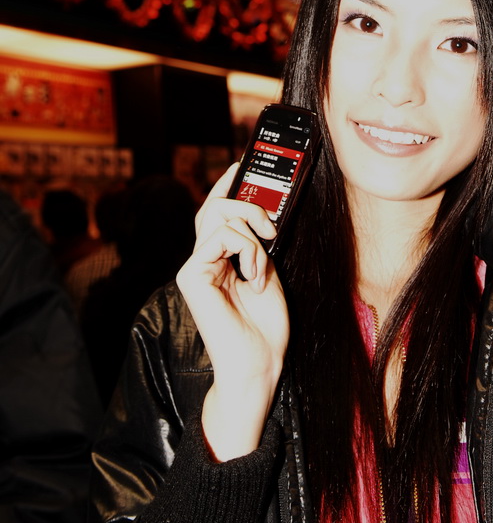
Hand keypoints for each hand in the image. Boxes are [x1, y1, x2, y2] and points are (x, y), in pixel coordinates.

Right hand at [176, 163, 289, 460]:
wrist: (260, 362)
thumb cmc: (266, 325)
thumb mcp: (269, 270)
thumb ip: (259, 242)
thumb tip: (264, 210)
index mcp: (221, 257)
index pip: (217, 209)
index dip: (227, 182)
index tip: (242, 161)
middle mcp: (204, 259)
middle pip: (214, 206)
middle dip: (247, 203)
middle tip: (271, 226)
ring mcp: (194, 266)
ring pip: (220, 216)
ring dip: (253, 236)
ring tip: (263, 266)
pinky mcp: (191, 274)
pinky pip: (221, 238)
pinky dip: (247, 251)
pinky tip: (254, 276)